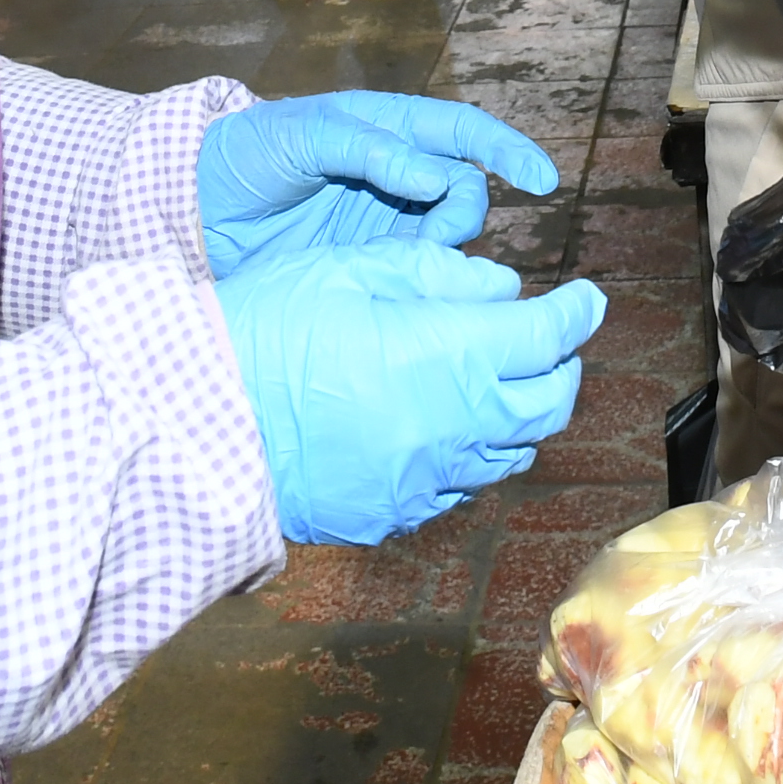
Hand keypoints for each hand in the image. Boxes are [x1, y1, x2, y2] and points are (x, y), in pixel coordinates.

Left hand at [197, 92, 558, 277]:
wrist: (197, 211)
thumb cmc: (249, 153)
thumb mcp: (303, 136)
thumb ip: (370, 150)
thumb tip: (437, 177)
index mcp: (389, 129)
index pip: (465, 133)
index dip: (509, 151)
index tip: (543, 182)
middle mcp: (398, 176)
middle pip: (465, 192)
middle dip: (463, 212)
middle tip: (433, 234)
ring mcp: (385, 222)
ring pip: (447, 239)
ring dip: (442, 252)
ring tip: (400, 262)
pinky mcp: (369, 267)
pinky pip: (416, 276)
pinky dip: (420, 283)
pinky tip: (393, 289)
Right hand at [216, 243, 601, 542]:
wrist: (197, 425)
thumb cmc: (265, 330)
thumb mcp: (349, 269)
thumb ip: (435, 273)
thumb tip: (499, 288)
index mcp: (452, 353)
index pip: (550, 334)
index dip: (577, 312)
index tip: (585, 298)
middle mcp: (457, 424)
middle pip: (549, 403)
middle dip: (560, 366)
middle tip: (548, 340)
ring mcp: (429, 478)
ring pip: (513, 451)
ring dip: (519, 413)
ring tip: (496, 382)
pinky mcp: (397, 513)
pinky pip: (460, 486)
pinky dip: (471, 453)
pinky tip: (442, 427)